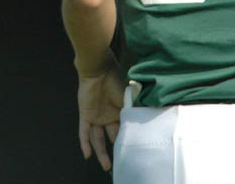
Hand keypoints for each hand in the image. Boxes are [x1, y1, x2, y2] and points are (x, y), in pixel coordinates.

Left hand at [76, 51, 125, 171]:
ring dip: (101, 152)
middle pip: (111, 136)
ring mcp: (96, 116)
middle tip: (122, 160)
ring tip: (107, 165)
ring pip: (97, 139)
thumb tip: (150, 119)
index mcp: (120, 111)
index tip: (134, 150)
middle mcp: (108, 115)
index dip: (127, 139)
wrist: (99, 68)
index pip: (123, 129)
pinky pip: (83, 132)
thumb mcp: (129, 98)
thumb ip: (136, 109)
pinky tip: (87, 155)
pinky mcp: (85, 114)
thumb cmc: (116, 79)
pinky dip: (85, 143)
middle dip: (117, 148)